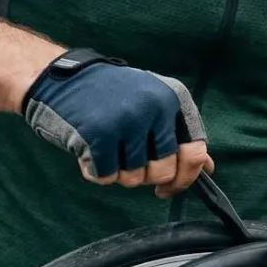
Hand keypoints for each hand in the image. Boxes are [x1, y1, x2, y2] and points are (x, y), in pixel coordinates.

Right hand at [21, 49, 212, 197]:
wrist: (58, 78)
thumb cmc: (109, 96)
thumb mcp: (151, 105)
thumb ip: (178, 135)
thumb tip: (207, 167)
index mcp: (173, 98)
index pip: (195, 152)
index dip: (184, 178)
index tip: (167, 187)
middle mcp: (154, 107)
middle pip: (164, 171)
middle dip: (145, 177)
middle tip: (127, 163)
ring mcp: (127, 120)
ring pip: (134, 178)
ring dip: (118, 173)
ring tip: (106, 149)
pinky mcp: (99, 135)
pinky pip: (107, 177)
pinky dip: (97, 172)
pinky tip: (89, 153)